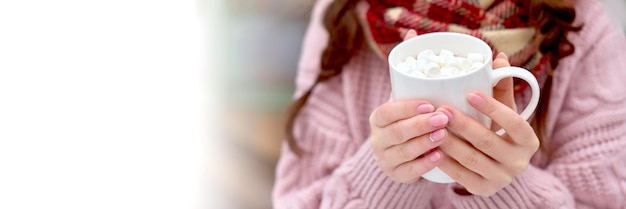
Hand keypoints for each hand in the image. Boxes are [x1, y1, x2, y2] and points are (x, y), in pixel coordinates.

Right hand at [369, 29, 446, 182]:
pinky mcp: (396, 175)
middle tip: (443, 118)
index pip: (386, 112)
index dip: (406, 109)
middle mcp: (377, 138)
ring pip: (401, 153)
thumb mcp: (408, 95)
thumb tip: (412, 33)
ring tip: (444, 136)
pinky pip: (407, 172)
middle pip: (394, 133)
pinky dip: (423, 165)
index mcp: (378, 117)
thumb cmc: (410, 118)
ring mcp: (385, 158)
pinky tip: (439, 157)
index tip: (430, 104)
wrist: (405, 153)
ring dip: (424, 144)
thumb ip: (411, 69)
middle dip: (419, 125)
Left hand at [435, 92, 539, 195]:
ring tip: (433, 127)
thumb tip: (499, 58)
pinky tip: (431, 148)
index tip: (470, 93)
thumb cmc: (498, 131)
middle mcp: (519, 162)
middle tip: (442, 109)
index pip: (514, 122)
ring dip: (450, 142)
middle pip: (488, 140)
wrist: (496, 169)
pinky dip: (445, 161)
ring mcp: (502, 179)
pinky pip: (461, 176)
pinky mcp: (484, 190)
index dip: (493, 108)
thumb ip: (501, 86)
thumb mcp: (504, 111)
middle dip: (463, 124)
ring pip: (472, 159)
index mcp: (527, 140)